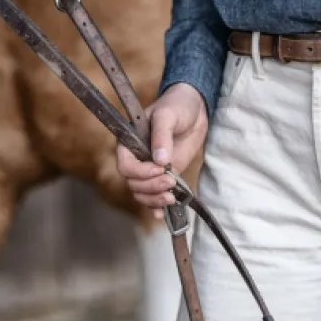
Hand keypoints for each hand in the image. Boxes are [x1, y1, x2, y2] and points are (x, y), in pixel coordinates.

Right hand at [116, 83, 207, 219]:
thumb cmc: (177, 106)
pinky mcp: (164, 177)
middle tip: (171, 182)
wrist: (195, 110)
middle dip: (151, 187)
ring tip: (172, 197)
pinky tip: (164, 214)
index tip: (159, 169)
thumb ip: (162, 135)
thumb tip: (159, 160)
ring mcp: (150, 170)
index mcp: (130, 142)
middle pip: (134, 183)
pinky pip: (154, 197)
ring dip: (155, 199)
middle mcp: (137, 158)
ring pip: (142, 194)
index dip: (140, 172)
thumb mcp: (168, 115)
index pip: (125, 165)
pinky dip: (157, 208)